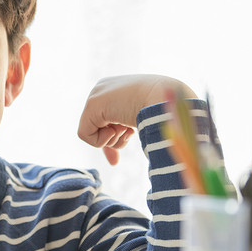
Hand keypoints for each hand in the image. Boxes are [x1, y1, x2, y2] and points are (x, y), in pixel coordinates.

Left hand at [77, 75, 196, 164]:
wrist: (166, 96)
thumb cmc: (163, 109)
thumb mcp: (143, 123)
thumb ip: (126, 136)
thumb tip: (113, 161)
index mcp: (117, 89)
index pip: (104, 120)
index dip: (111, 140)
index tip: (115, 161)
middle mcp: (104, 89)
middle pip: (97, 127)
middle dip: (111, 142)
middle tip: (128, 133)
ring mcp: (96, 95)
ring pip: (92, 132)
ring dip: (113, 138)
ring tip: (128, 128)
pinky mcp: (93, 104)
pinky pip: (85, 134)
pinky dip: (102, 140)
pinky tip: (117, 129)